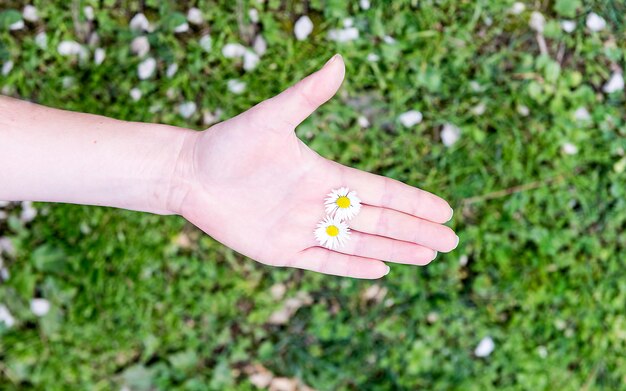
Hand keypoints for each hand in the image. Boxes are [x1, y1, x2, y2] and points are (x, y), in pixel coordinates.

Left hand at [172, 54, 457, 278]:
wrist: (190, 173)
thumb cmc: (229, 142)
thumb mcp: (271, 118)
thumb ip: (306, 96)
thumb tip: (339, 59)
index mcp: (324, 175)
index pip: (380, 191)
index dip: (413, 201)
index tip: (445, 209)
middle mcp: (320, 204)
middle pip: (379, 221)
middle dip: (416, 230)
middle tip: (452, 241)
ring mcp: (303, 229)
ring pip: (359, 244)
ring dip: (395, 250)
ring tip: (429, 255)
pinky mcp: (282, 251)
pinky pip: (325, 262)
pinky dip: (353, 267)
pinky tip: (383, 269)